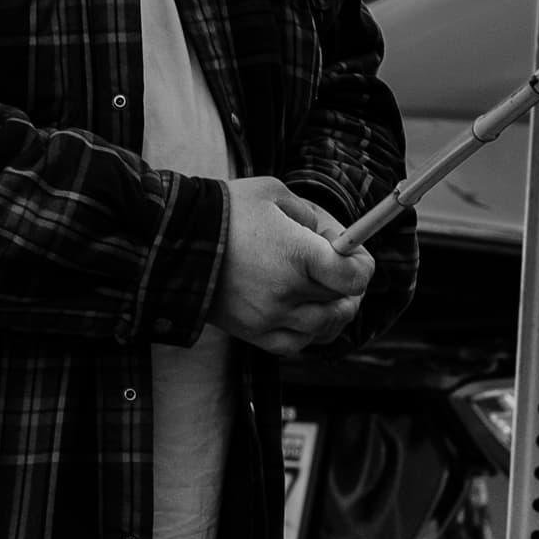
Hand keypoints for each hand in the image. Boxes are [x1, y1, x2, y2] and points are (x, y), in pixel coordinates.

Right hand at [212, 178, 374, 354]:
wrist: (174, 243)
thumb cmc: (226, 212)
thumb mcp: (275, 194)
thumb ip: (312, 217)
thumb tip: (335, 240)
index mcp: (299, 253)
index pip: (355, 276)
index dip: (364, 267)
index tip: (357, 257)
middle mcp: (288, 291)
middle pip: (343, 301)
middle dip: (348, 285)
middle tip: (338, 270)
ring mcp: (271, 317)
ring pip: (325, 328)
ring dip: (333, 311)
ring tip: (325, 293)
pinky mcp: (254, 334)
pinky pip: (296, 344)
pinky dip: (308, 332)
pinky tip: (303, 313)